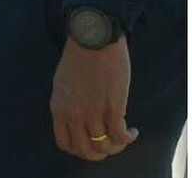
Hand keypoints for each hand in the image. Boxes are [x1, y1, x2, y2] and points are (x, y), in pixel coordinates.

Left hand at [51, 37, 135, 161]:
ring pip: (104, 145)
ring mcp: (93, 111)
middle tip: (109, 147)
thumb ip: (67, 103)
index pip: (65, 143)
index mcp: (59, 108)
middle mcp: (74, 114)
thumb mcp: (62, 82)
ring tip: (124, 137)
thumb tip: (77, 119)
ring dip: (116, 147)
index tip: (90, 145)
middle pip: (85, 150)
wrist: (93, 36)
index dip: (79, 150)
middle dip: (98, 154)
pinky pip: (119, 134)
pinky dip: (127, 138)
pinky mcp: (113, 105)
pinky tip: (132, 132)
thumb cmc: (79, 54)